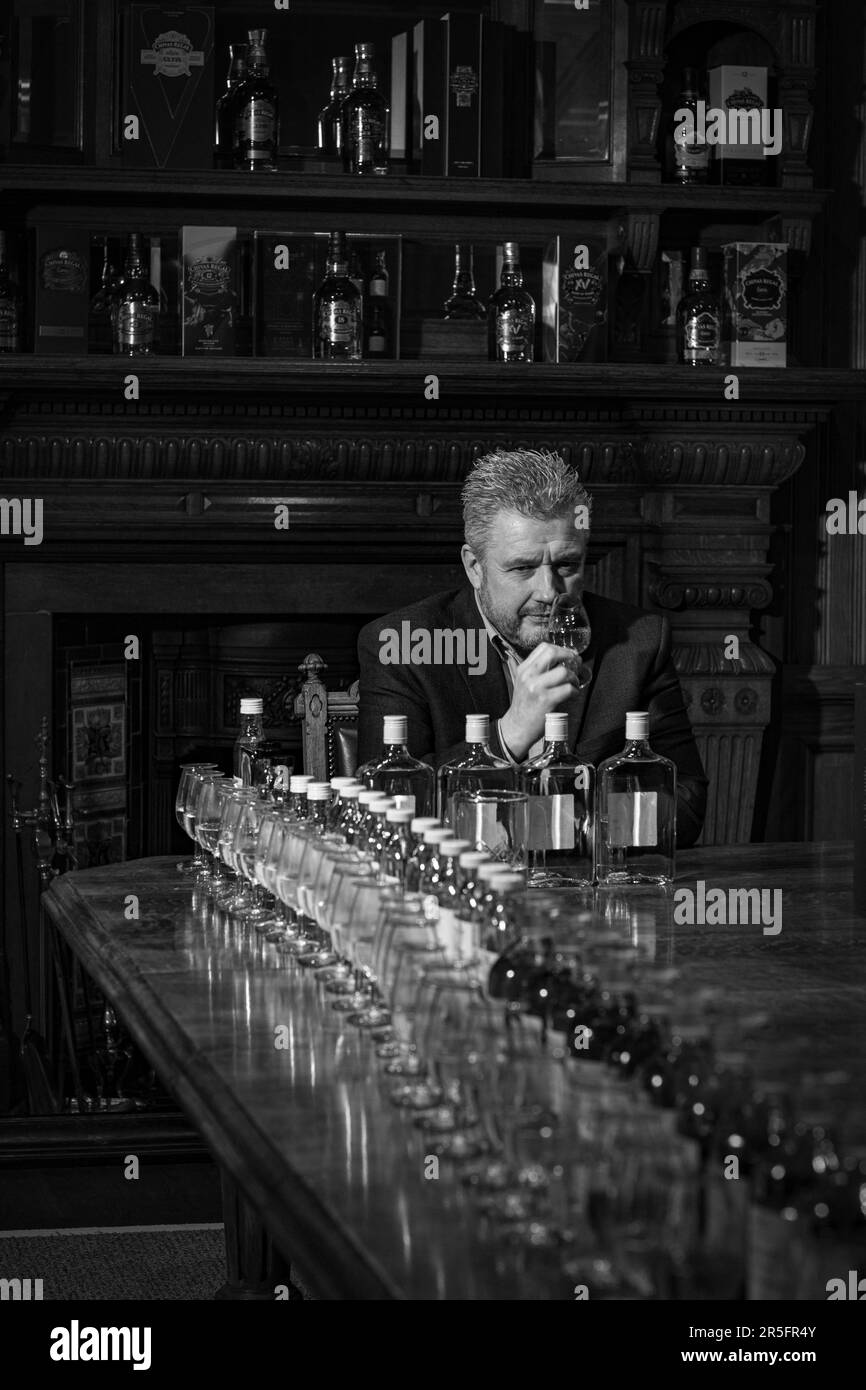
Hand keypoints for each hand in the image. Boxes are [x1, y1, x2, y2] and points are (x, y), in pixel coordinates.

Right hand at [499, 642, 582, 760]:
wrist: (517, 727)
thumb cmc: (525, 706)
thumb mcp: (525, 683)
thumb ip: (540, 671)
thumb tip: (565, 661)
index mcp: (524, 669)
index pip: (544, 647)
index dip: (561, 649)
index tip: (568, 656)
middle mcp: (528, 676)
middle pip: (553, 653)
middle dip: (570, 657)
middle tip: (576, 664)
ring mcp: (536, 688)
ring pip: (564, 672)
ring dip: (574, 677)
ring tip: (573, 683)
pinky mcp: (546, 700)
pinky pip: (568, 689)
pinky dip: (575, 691)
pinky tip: (572, 694)